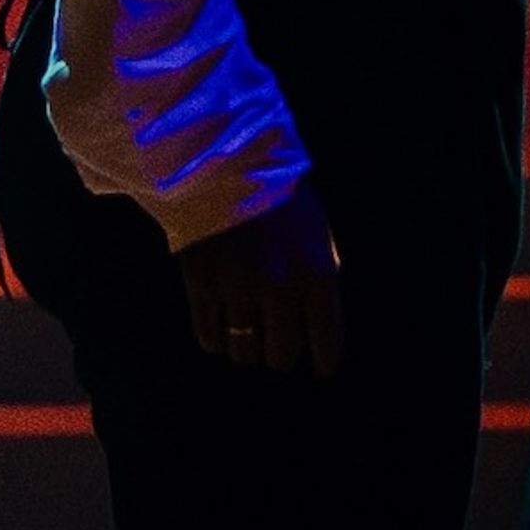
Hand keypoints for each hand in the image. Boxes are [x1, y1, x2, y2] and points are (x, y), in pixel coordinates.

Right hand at [173, 178, 346, 378]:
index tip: (320, 368)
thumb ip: (319, 275)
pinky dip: (216, 340)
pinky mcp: (202, 288)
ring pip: (244, 353)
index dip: (324, 360)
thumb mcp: (316, 230)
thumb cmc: (278, 193)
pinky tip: (220, 330)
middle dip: (280, 353)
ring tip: (246, 334)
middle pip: (281, 355)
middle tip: (277, 345)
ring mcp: (238, 292)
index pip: (327, 341)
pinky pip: (210, 338)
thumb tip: (318, 323)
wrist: (226, 161)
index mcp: (317, 274)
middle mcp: (281, 290)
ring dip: (247, 349)